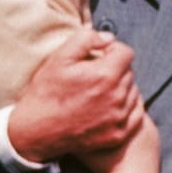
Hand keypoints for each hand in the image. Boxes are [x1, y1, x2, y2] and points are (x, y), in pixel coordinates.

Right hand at [7, 27, 143, 160]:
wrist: (36, 131)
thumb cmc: (46, 92)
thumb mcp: (59, 58)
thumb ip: (86, 39)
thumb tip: (108, 38)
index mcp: (105, 75)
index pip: (126, 53)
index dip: (112, 50)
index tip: (99, 56)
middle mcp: (117, 97)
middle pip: (129, 72)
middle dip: (115, 69)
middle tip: (94, 76)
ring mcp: (119, 118)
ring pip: (133, 92)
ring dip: (121, 88)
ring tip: (98, 92)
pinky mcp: (119, 134)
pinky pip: (136, 113)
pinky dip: (126, 108)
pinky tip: (108, 107)